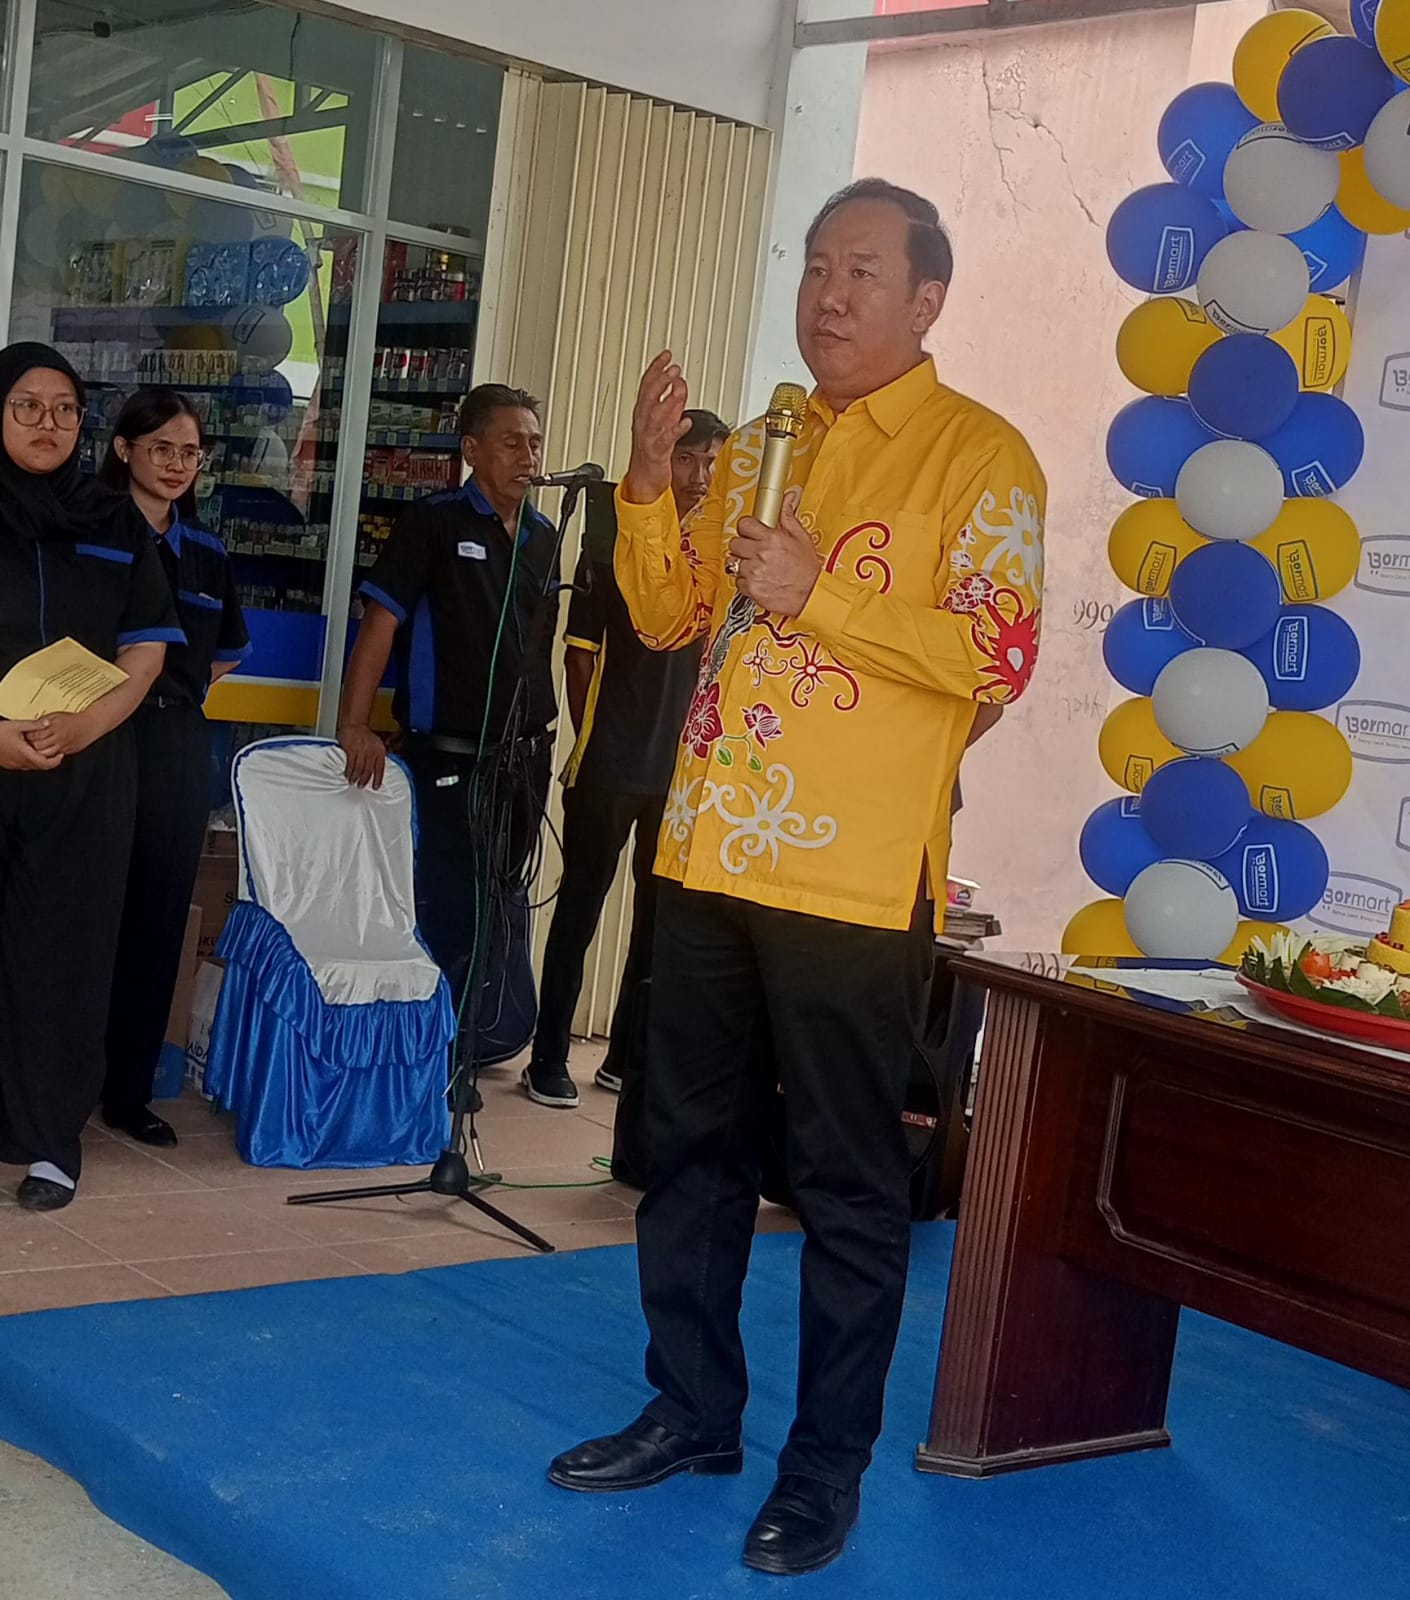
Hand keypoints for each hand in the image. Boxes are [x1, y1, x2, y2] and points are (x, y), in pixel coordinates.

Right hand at [0, 720, 62, 771]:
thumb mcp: (17, 726)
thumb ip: (33, 725)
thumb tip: (47, 723)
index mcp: (24, 754)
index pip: (46, 764)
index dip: (56, 761)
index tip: (61, 754)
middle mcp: (20, 762)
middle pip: (41, 767)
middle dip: (51, 761)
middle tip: (57, 754)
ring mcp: (14, 764)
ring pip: (33, 767)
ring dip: (41, 761)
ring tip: (45, 752)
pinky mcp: (9, 764)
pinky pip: (24, 766)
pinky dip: (31, 761)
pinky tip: (30, 753)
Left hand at [23, 711, 96, 760]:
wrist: (90, 724)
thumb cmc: (74, 719)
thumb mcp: (56, 715)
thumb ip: (44, 721)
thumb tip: (32, 725)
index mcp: (52, 726)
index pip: (34, 734)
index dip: (27, 736)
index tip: (24, 736)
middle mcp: (56, 736)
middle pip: (37, 745)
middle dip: (30, 746)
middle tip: (26, 745)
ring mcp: (62, 744)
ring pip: (44, 753)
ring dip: (38, 752)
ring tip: (35, 750)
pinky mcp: (66, 750)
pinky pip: (54, 756)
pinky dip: (48, 756)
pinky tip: (45, 753)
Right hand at [339, 723, 386, 789]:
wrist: (355, 724)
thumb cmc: (365, 734)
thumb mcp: (376, 744)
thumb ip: (377, 756)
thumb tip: (377, 770)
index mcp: (379, 751)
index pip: (380, 768)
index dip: (378, 779)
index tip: (376, 787)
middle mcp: (371, 751)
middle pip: (368, 770)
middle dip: (364, 780)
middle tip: (361, 785)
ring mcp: (361, 751)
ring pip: (359, 769)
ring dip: (355, 777)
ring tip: (353, 781)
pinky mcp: (351, 750)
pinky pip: (350, 764)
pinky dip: (348, 771)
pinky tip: (347, 774)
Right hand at [623, 350, 689, 505]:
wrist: (644, 480)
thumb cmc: (652, 452)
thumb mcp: (661, 423)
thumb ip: (670, 405)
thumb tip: (679, 387)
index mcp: (642, 413)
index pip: (647, 384)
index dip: (656, 368)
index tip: (667, 354)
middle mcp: (644, 422)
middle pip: (649, 395)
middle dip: (660, 380)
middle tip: (674, 368)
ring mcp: (649, 436)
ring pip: (655, 414)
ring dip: (667, 399)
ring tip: (678, 388)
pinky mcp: (657, 452)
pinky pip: (666, 439)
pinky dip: (675, 429)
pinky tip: (685, 422)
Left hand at [728, 488, 821, 618]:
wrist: (810, 595)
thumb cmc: (806, 569)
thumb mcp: (801, 537)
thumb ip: (789, 515)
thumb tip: (789, 497)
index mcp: (771, 538)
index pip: (744, 524)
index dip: (747, 528)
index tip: (751, 532)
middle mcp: (760, 554)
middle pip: (735, 543)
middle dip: (743, 546)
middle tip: (753, 551)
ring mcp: (753, 572)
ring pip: (733, 562)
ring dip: (742, 564)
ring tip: (755, 566)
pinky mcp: (750, 588)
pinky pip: (737, 581)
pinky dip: (745, 581)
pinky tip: (757, 579)